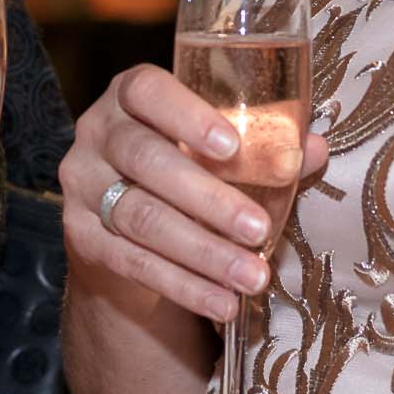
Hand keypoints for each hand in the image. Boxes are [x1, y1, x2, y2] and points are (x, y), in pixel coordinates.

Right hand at [60, 64, 330, 322]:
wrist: (126, 227)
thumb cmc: (185, 169)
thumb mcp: (218, 151)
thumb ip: (262, 145)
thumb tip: (313, 148)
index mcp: (130, 96)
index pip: (147, 91)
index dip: (187, 116)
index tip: (231, 147)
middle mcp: (97, 133)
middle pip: (146, 159)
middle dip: (209, 199)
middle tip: (260, 230)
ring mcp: (82, 187)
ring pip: (141, 217)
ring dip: (204, 252)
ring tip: (253, 276)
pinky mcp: (80, 238)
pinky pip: (132, 263)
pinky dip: (183, 286)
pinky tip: (222, 302)